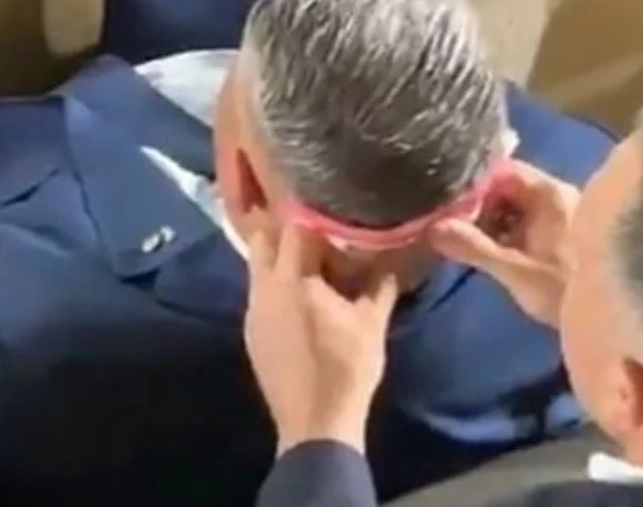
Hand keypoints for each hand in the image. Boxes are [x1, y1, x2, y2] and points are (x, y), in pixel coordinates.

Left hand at [245, 224, 397, 455]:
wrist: (315, 423)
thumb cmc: (348, 369)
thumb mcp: (373, 322)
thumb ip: (380, 282)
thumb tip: (391, 254)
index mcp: (294, 280)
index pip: (295, 229)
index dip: (314, 220)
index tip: (333, 219)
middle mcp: (265, 289)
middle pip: (264, 241)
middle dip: (285, 232)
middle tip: (315, 236)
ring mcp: (253, 312)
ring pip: (258, 268)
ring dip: (280, 260)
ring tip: (310, 267)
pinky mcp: (251, 332)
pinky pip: (259, 294)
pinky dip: (275, 287)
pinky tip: (299, 301)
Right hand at [428, 160, 579, 326]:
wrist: (619, 319)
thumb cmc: (566, 290)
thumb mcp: (515, 271)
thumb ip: (474, 247)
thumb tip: (432, 227)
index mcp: (548, 193)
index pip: (499, 171)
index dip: (469, 186)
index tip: (444, 204)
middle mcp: (558, 194)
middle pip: (506, 187)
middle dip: (477, 206)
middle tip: (450, 226)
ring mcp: (563, 213)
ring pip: (515, 205)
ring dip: (490, 221)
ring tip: (464, 240)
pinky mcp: (564, 234)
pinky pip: (526, 221)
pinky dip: (506, 231)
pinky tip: (491, 250)